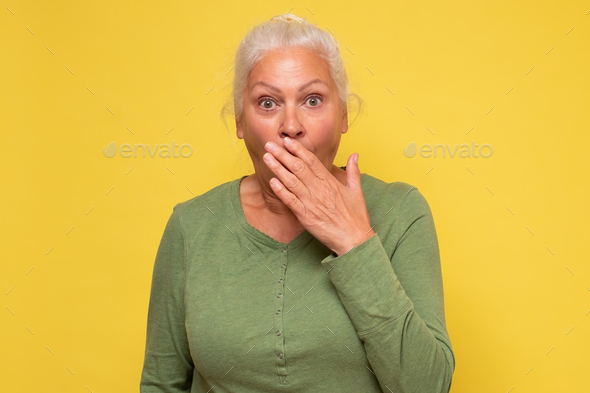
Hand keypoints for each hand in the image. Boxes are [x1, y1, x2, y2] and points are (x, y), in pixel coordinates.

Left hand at [262, 136, 374, 255]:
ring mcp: (311, 202)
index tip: (287, 141)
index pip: (311, 161)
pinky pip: (291, 201)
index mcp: (330, 182)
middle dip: (283, 155)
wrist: (354, 239)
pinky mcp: (306, 216)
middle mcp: (319, 189)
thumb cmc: (356, 217)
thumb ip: (353, 171)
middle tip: (270, 144)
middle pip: (298, 167)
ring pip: (292, 181)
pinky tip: (272, 182)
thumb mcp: (357, 191)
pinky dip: (281, 191)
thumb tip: (354, 155)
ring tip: (267, 158)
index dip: (298, 150)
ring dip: (278, 169)